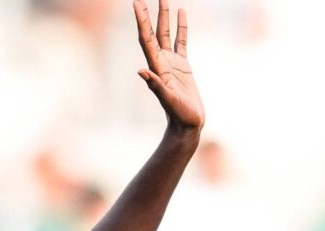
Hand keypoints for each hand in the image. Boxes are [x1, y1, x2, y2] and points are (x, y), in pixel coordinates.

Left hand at [132, 0, 203, 131]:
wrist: (187, 125)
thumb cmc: (179, 116)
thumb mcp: (169, 101)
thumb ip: (156, 86)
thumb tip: (142, 72)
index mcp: (157, 66)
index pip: (146, 38)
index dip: (141, 21)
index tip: (137, 3)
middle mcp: (161, 61)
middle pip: (153, 32)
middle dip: (149, 14)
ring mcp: (172, 62)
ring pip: (166, 34)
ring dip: (164, 17)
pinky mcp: (183, 65)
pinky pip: (182, 41)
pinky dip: (181, 27)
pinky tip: (182, 14)